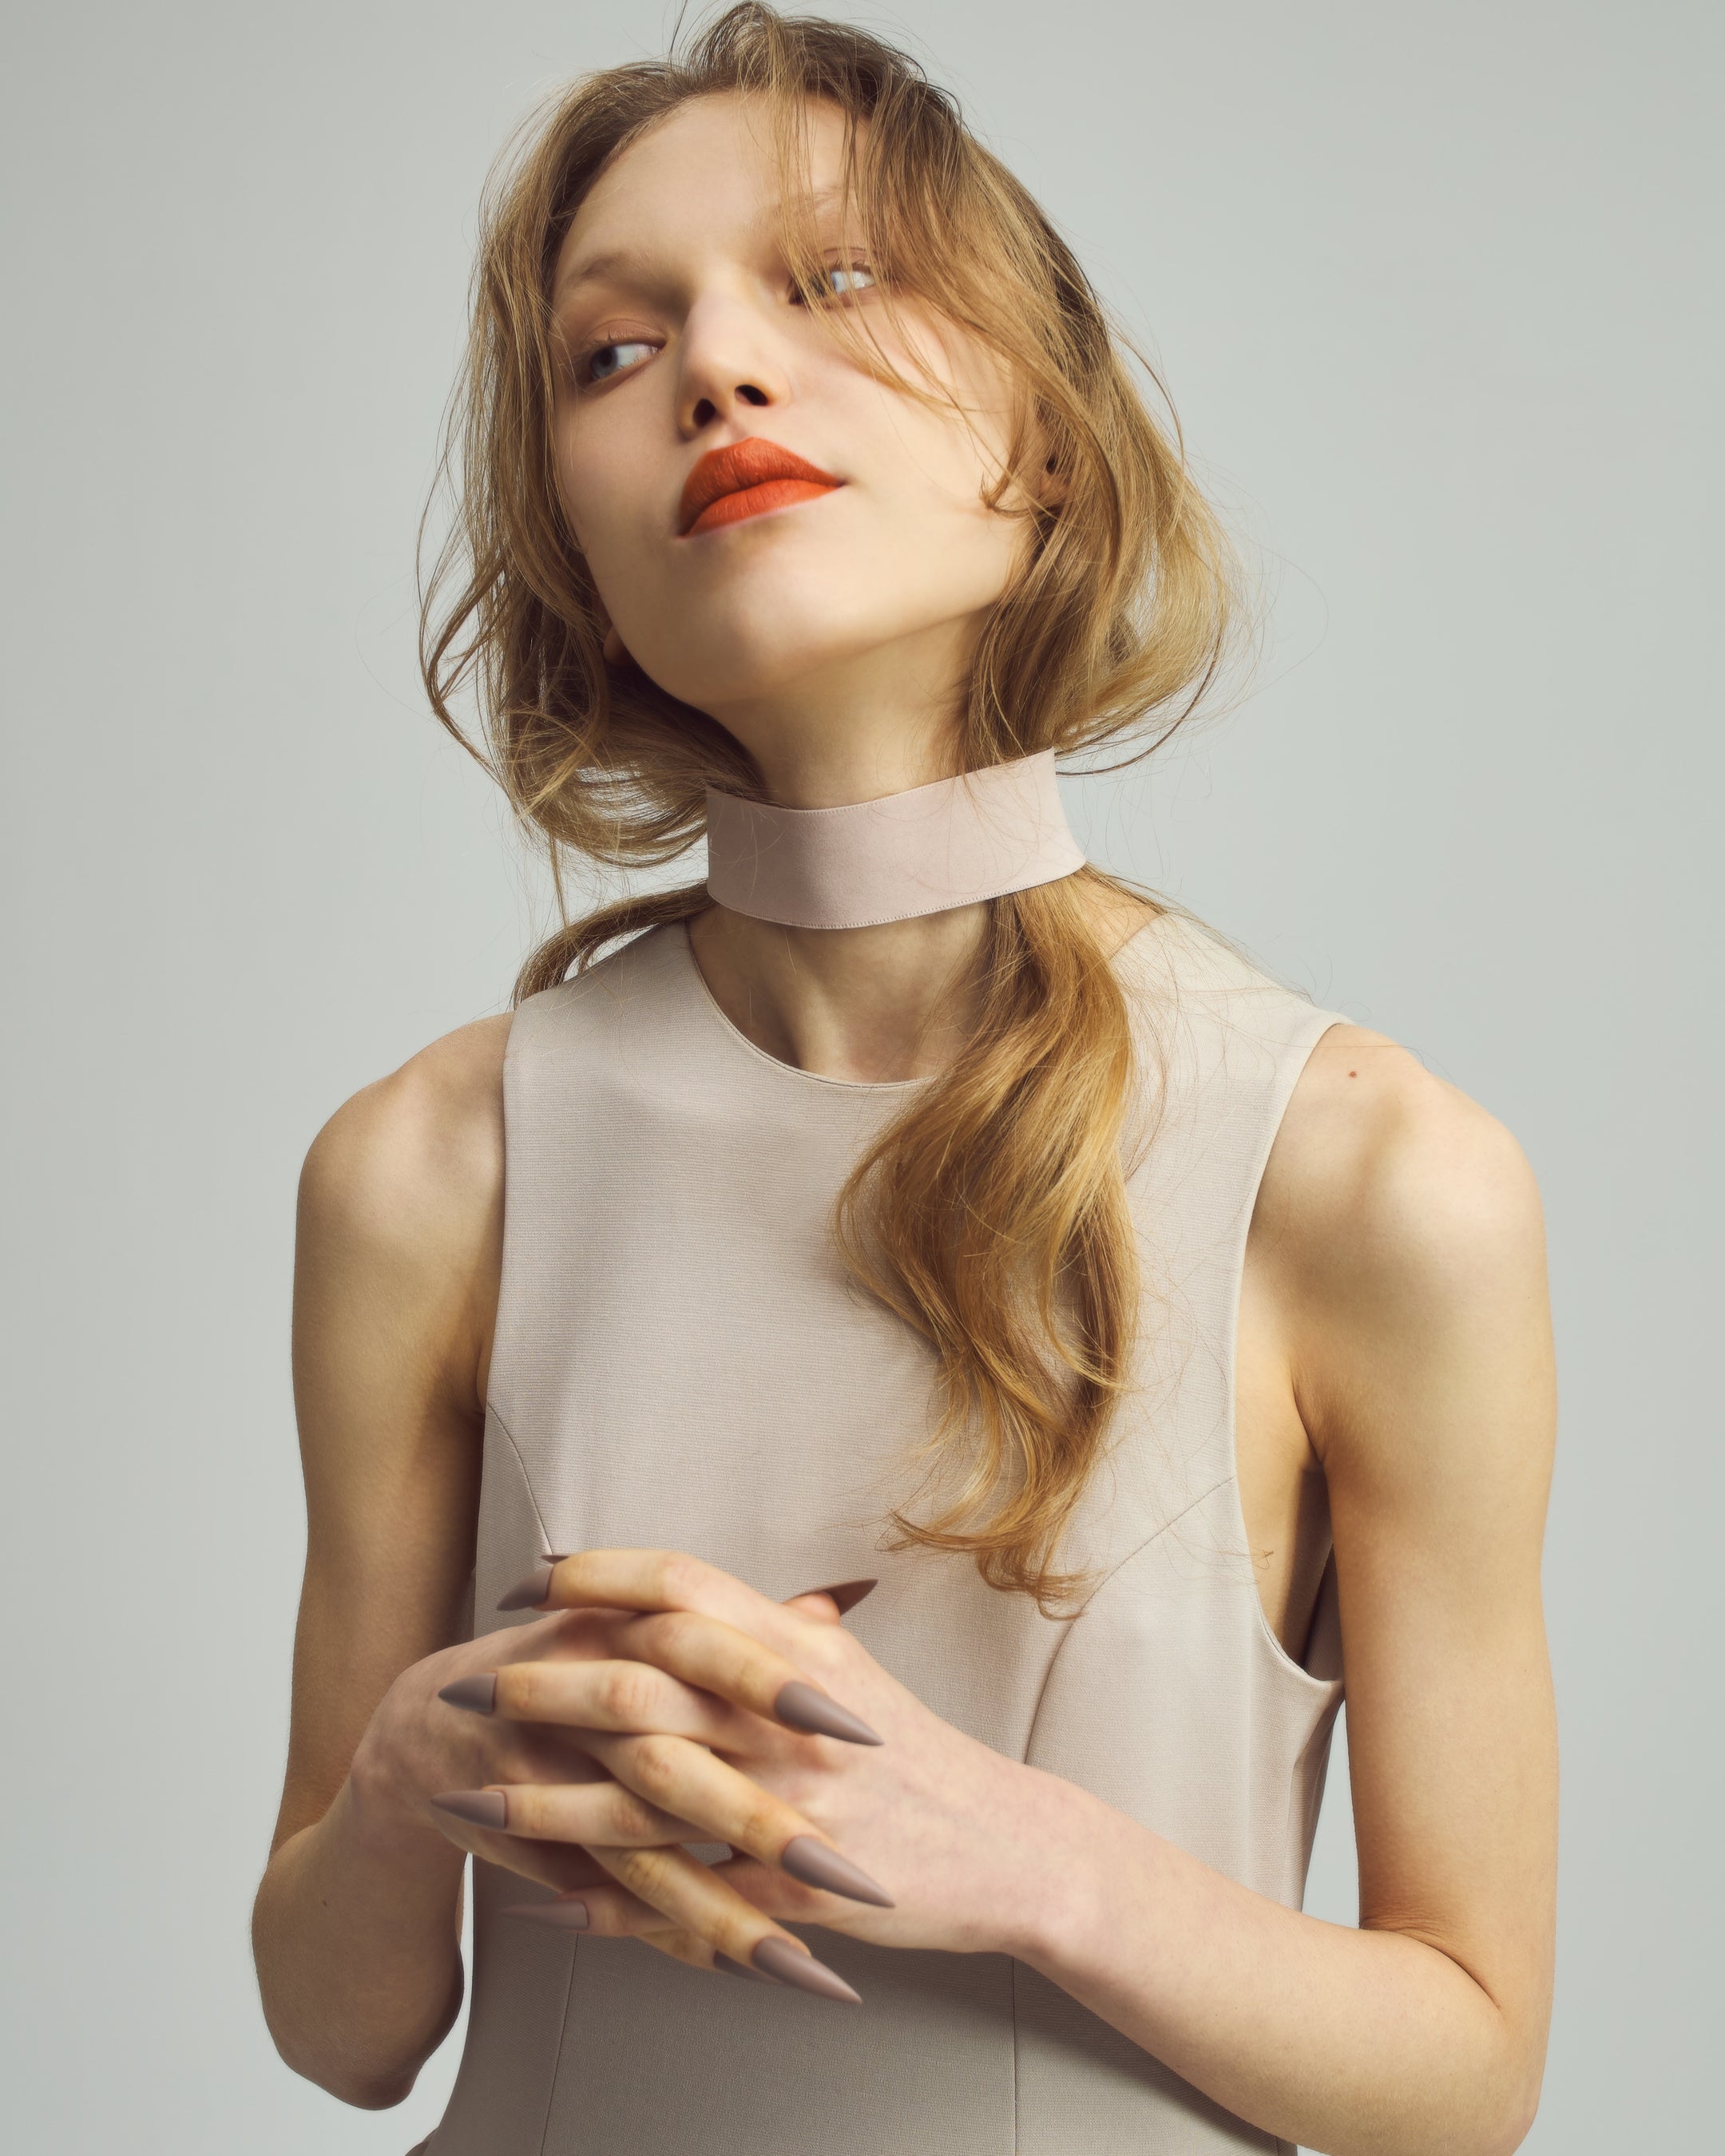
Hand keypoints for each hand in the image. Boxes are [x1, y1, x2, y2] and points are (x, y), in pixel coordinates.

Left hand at [428, 1550, 1072, 1996]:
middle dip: (539, 1689)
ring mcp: (792, 1803)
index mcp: (797, 1646)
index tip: (526, 1583)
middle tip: (467, 1690)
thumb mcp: (849, 1669)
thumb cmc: (915, 1753)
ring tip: (468, 1808)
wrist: (1008, 1846)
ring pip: (640, 1798)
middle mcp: (787, 1714)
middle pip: (639, 1683)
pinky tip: (543, 1910)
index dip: (593, 1577)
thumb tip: (700, 1591)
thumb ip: (773, 1625)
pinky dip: (606, 1908)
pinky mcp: (796, 1889)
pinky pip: (681, 1900)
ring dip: (544, 1807)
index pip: (679, 1584)